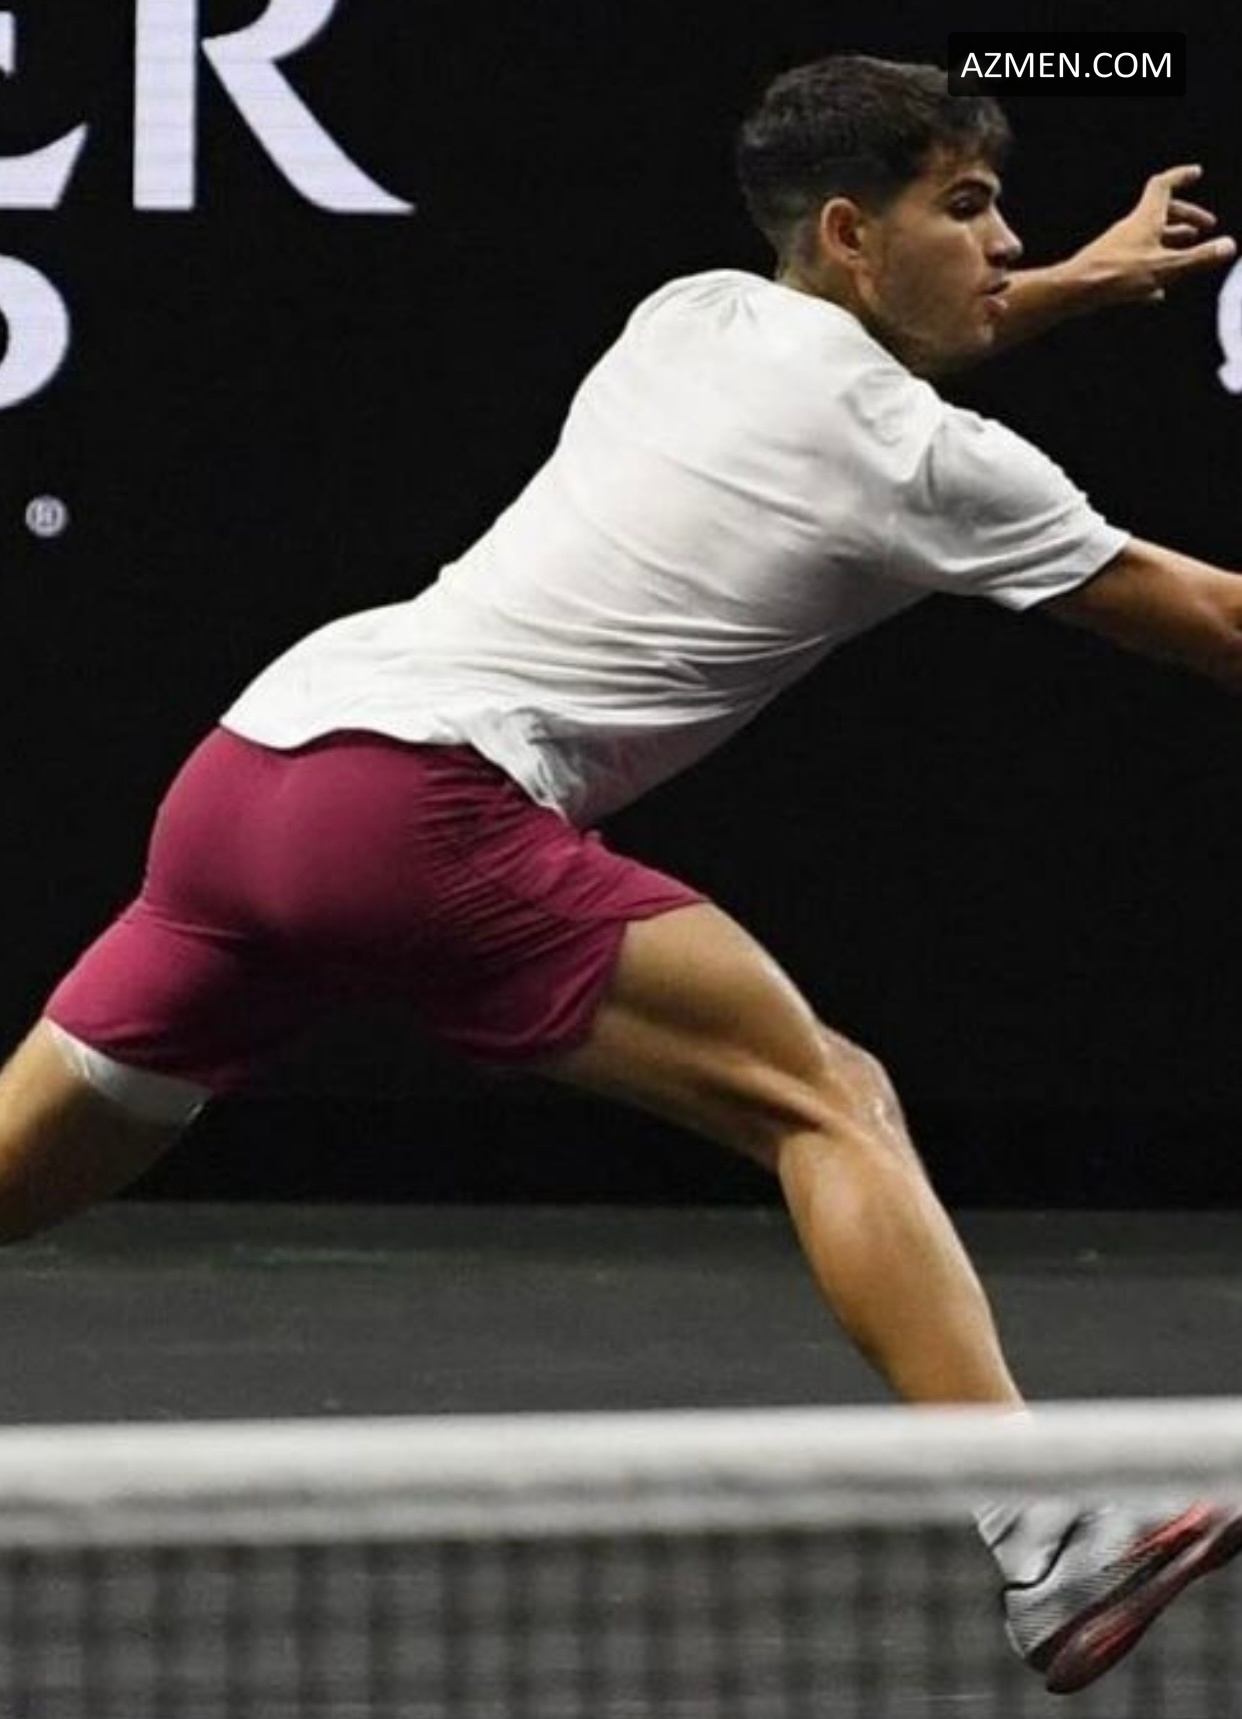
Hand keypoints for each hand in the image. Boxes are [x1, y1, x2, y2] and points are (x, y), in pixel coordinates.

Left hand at [1071, 165, 1236, 305]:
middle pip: (1161, 213)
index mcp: (1145, 219)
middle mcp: (1130, 229)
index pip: (1164, 185)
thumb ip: (1198, 258)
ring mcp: (1118, 248)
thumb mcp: (1165, 267)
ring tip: (1187, 251)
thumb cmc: (1116, 276)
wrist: (1073, 292)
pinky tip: (1157, 292)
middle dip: (1186, 217)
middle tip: (1204, 229)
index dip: (1181, 177)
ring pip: (1148, 239)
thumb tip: (1229, 246)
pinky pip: (1134, 265)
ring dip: (1170, 242)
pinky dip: (1151, 271)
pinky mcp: (1108, 268)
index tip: (1195, 173)